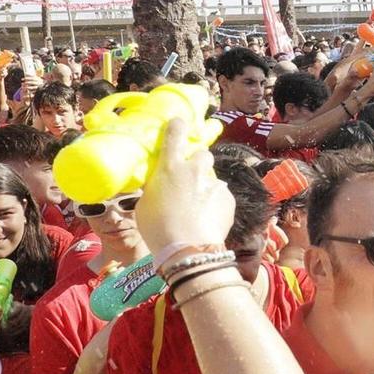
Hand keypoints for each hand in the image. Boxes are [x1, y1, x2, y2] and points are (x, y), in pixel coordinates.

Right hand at [135, 116, 234, 254]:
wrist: (188, 250)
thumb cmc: (158, 229)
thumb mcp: (145, 205)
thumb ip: (156, 189)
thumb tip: (160, 187)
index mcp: (170, 167)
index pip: (175, 134)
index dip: (177, 126)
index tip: (179, 124)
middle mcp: (195, 170)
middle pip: (202, 154)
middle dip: (197, 162)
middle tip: (190, 177)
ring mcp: (215, 184)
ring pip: (212, 178)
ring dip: (206, 187)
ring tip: (198, 208)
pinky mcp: (228, 198)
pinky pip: (221, 196)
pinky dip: (215, 204)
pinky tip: (207, 219)